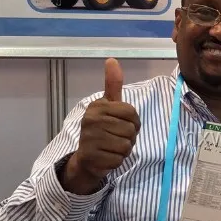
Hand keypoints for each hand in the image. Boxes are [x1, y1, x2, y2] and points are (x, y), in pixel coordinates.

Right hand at [61, 58, 140, 194]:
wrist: (87, 158)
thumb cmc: (102, 129)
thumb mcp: (108, 105)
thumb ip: (112, 84)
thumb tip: (112, 59)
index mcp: (98, 106)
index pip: (132, 113)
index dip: (133, 122)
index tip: (122, 124)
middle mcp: (92, 120)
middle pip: (131, 130)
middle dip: (129, 137)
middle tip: (115, 138)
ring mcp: (90, 139)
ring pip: (127, 145)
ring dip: (124, 149)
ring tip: (111, 147)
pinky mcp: (92, 156)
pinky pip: (119, 159)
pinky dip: (117, 160)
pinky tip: (107, 156)